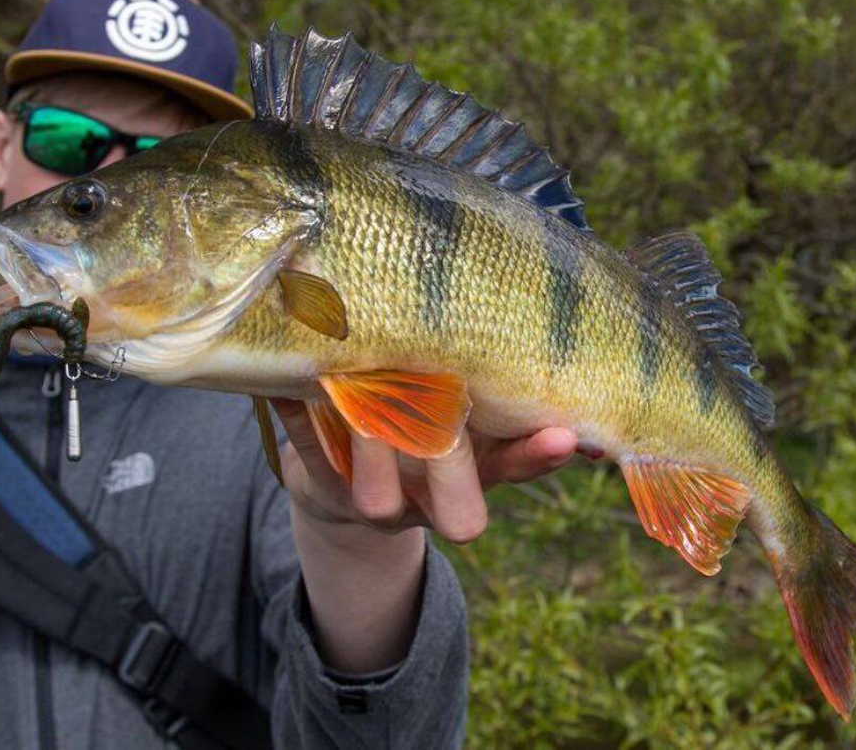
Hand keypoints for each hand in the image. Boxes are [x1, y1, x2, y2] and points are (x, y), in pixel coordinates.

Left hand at [269, 398, 577, 543]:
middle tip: (449, 398)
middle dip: (452, 458)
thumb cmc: (423, 425)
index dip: (540, 456)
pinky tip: (291, 377)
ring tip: (363, 380)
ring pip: (379, 494)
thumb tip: (558, 347)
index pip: (519, 471)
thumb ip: (502, 393)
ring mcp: (377, 503)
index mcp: (476, 475)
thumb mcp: (467, 416)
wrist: (343, 480)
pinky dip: (299, 416)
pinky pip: (311, 454)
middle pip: (459, 508)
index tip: (564, 432)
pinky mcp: (325, 487)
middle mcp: (432, 501)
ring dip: (374, 439)